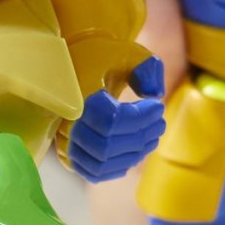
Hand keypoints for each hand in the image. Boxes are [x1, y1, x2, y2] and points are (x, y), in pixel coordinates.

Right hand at [68, 57, 166, 182]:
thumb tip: (154, 93)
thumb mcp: (126, 52)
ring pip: (101, 162)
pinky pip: (93, 172)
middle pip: (108, 145)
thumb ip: (146, 67)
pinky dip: (117, 168)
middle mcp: (66, 121)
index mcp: (77, 94)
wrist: (73, 64)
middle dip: (141, 137)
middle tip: (160, 123)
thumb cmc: (102, 56)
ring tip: (152, 137)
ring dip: (133, 154)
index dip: (141, 118)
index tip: (158, 104)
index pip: (112, 121)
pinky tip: (134, 153)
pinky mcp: (69, 153)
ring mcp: (64, 140)